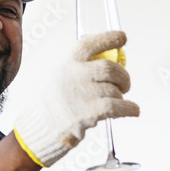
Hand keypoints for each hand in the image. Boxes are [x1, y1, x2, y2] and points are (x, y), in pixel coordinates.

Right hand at [14, 31, 139, 167]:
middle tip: (125, 85)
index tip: (122, 37)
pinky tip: (133, 110)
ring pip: (114, 90)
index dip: (108, 39)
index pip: (88, 45)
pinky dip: (130, 108)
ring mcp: (81, 94)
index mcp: (66, 66)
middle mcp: (73, 76)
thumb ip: (77, 72)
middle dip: (123, 76)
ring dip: (122, 96)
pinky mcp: (88, 113)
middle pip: (109, 68)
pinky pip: (117, 106)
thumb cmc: (50, 108)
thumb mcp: (58, 80)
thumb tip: (107, 67)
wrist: (36, 132)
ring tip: (119, 102)